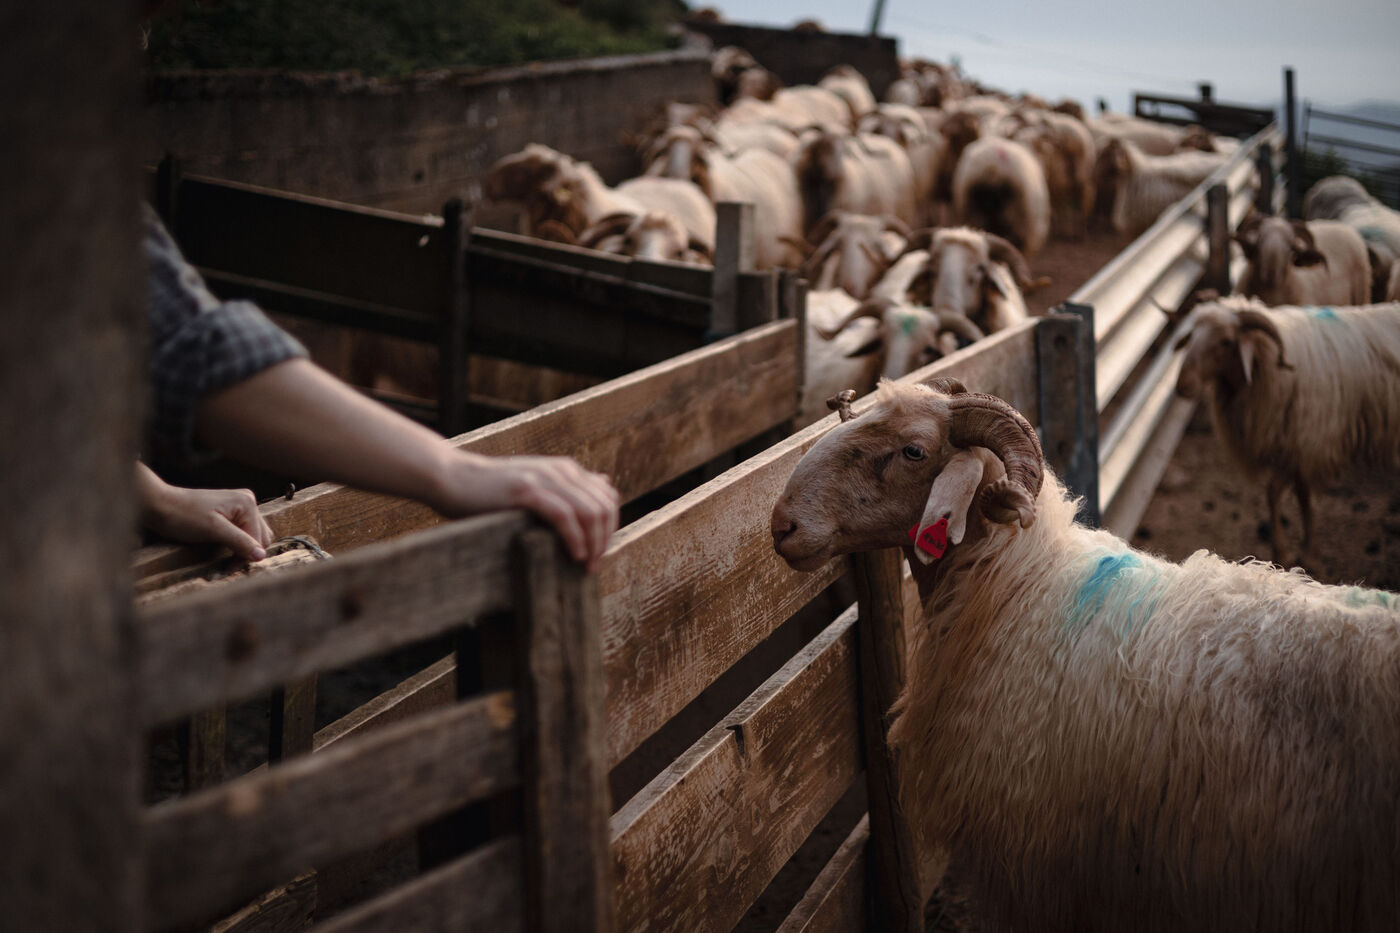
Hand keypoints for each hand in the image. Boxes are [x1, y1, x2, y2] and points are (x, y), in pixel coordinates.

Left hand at [135, 463, 273, 560]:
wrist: (159, 504)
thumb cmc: (182, 516)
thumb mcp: (213, 530)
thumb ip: (239, 542)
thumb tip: (261, 557)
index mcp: (247, 503)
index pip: (258, 539)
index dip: (245, 557)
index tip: (228, 570)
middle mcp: (247, 501)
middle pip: (260, 536)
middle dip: (247, 553)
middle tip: (228, 566)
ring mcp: (239, 505)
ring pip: (254, 535)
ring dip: (244, 549)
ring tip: (228, 560)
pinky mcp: (230, 511)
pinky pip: (243, 530)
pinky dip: (238, 542)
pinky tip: (226, 549)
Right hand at [432, 453, 619, 572]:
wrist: (454, 478)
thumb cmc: (493, 490)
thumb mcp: (537, 483)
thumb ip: (569, 485)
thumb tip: (605, 484)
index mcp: (566, 469)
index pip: (607, 500)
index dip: (610, 530)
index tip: (598, 554)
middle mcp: (560, 471)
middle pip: (603, 508)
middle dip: (604, 540)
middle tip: (594, 566)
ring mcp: (543, 479)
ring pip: (589, 512)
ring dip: (593, 543)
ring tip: (586, 564)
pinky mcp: (526, 491)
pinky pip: (563, 516)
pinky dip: (574, 538)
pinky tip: (574, 554)